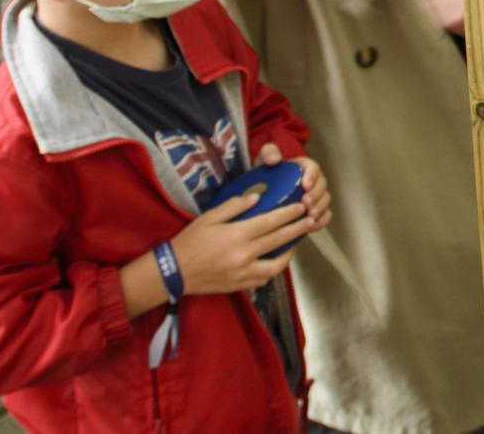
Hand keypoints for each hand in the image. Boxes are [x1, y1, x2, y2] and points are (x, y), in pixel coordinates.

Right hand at [172, 193, 309, 293]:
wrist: (173, 272)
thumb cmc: (189, 241)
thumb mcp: (209, 217)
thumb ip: (234, 206)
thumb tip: (257, 197)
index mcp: (237, 235)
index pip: (271, 222)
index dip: (289, 214)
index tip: (301, 207)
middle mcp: (243, 255)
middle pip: (279, 241)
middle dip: (297, 229)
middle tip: (310, 221)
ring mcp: (243, 273)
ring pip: (276, 266)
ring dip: (288, 254)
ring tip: (294, 244)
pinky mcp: (239, 286)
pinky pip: (263, 279)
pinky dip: (272, 270)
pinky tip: (274, 262)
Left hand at [256, 144, 332, 233]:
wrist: (263, 191)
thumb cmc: (265, 173)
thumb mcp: (264, 158)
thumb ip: (269, 153)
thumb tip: (274, 159)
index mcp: (304, 166)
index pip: (314, 167)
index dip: (312, 176)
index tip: (305, 185)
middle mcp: (313, 180)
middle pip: (322, 185)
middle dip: (316, 195)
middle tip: (306, 203)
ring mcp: (315, 195)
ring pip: (325, 200)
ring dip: (320, 208)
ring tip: (309, 216)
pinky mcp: (313, 210)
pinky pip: (325, 214)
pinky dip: (322, 220)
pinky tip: (313, 226)